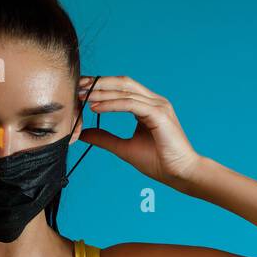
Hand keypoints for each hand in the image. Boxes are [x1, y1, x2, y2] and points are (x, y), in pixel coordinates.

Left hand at [76, 75, 203, 188]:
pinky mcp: (159, 114)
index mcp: (148, 106)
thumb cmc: (158, 162)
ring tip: (82, 96)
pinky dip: (112, 104)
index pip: (122, 88)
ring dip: (102, 92)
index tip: (80, 90)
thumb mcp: (124, 148)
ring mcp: (158, 106)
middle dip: (99, 83)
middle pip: (123, 83)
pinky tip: (96, 107)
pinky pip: (131, 104)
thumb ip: (104, 138)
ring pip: (126, 91)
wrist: (179, 174)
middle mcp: (154, 101)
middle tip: (77, 86)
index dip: (101, 86)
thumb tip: (83, 133)